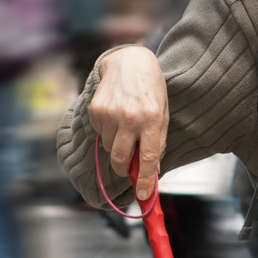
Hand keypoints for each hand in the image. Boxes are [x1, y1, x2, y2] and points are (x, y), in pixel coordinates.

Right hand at [89, 44, 168, 199]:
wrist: (129, 61)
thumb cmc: (151, 90)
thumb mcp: (162, 115)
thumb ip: (157, 143)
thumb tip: (151, 171)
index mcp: (151, 119)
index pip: (148, 158)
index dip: (145, 180)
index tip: (144, 196)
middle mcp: (129, 117)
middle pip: (122, 160)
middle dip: (125, 170)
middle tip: (129, 169)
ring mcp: (110, 113)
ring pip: (111, 148)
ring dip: (118, 146)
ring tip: (127, 127)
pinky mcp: (95, 109)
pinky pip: (101, 133)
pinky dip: (108, 132)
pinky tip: (116, 116)